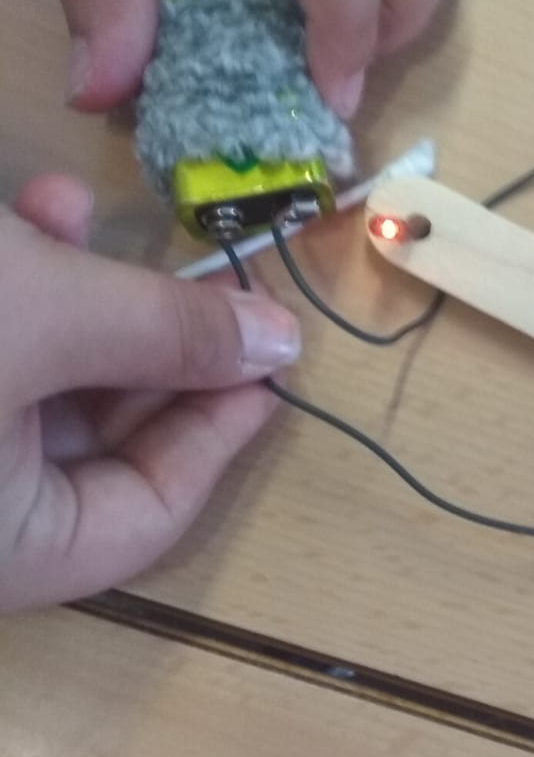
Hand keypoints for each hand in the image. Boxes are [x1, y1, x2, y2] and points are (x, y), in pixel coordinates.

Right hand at [0, 175, 299, 610]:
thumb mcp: (40, 319)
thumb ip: (162, 332)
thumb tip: (283, 341)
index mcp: (1, 553)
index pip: (142, 519)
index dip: (218, 433)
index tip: (272, 359)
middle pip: (90, 447)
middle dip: (152, 346)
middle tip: (218, 284)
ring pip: (35, 383)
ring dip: (77, 294)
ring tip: (98, 220)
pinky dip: (17, 281)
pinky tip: (38, 203)